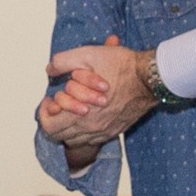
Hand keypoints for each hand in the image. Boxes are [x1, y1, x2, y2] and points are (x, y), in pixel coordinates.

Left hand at [37, 34, 120, 154]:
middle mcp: (92, 128)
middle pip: (59, 136)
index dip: (44, 112)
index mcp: (81, 113)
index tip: (49, 99)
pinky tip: (88, 114)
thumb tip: (50, 69)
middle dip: (54, 120)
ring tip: (71, 109)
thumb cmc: (121, 65)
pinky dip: (84, 131)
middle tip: (58, 104)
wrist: (151, 77)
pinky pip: (92, 140)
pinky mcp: (115, 131)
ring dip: (68, 127)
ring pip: (75, 140)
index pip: (49, 126)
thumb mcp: (88, 55)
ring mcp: (104, 132)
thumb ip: (63, 61)